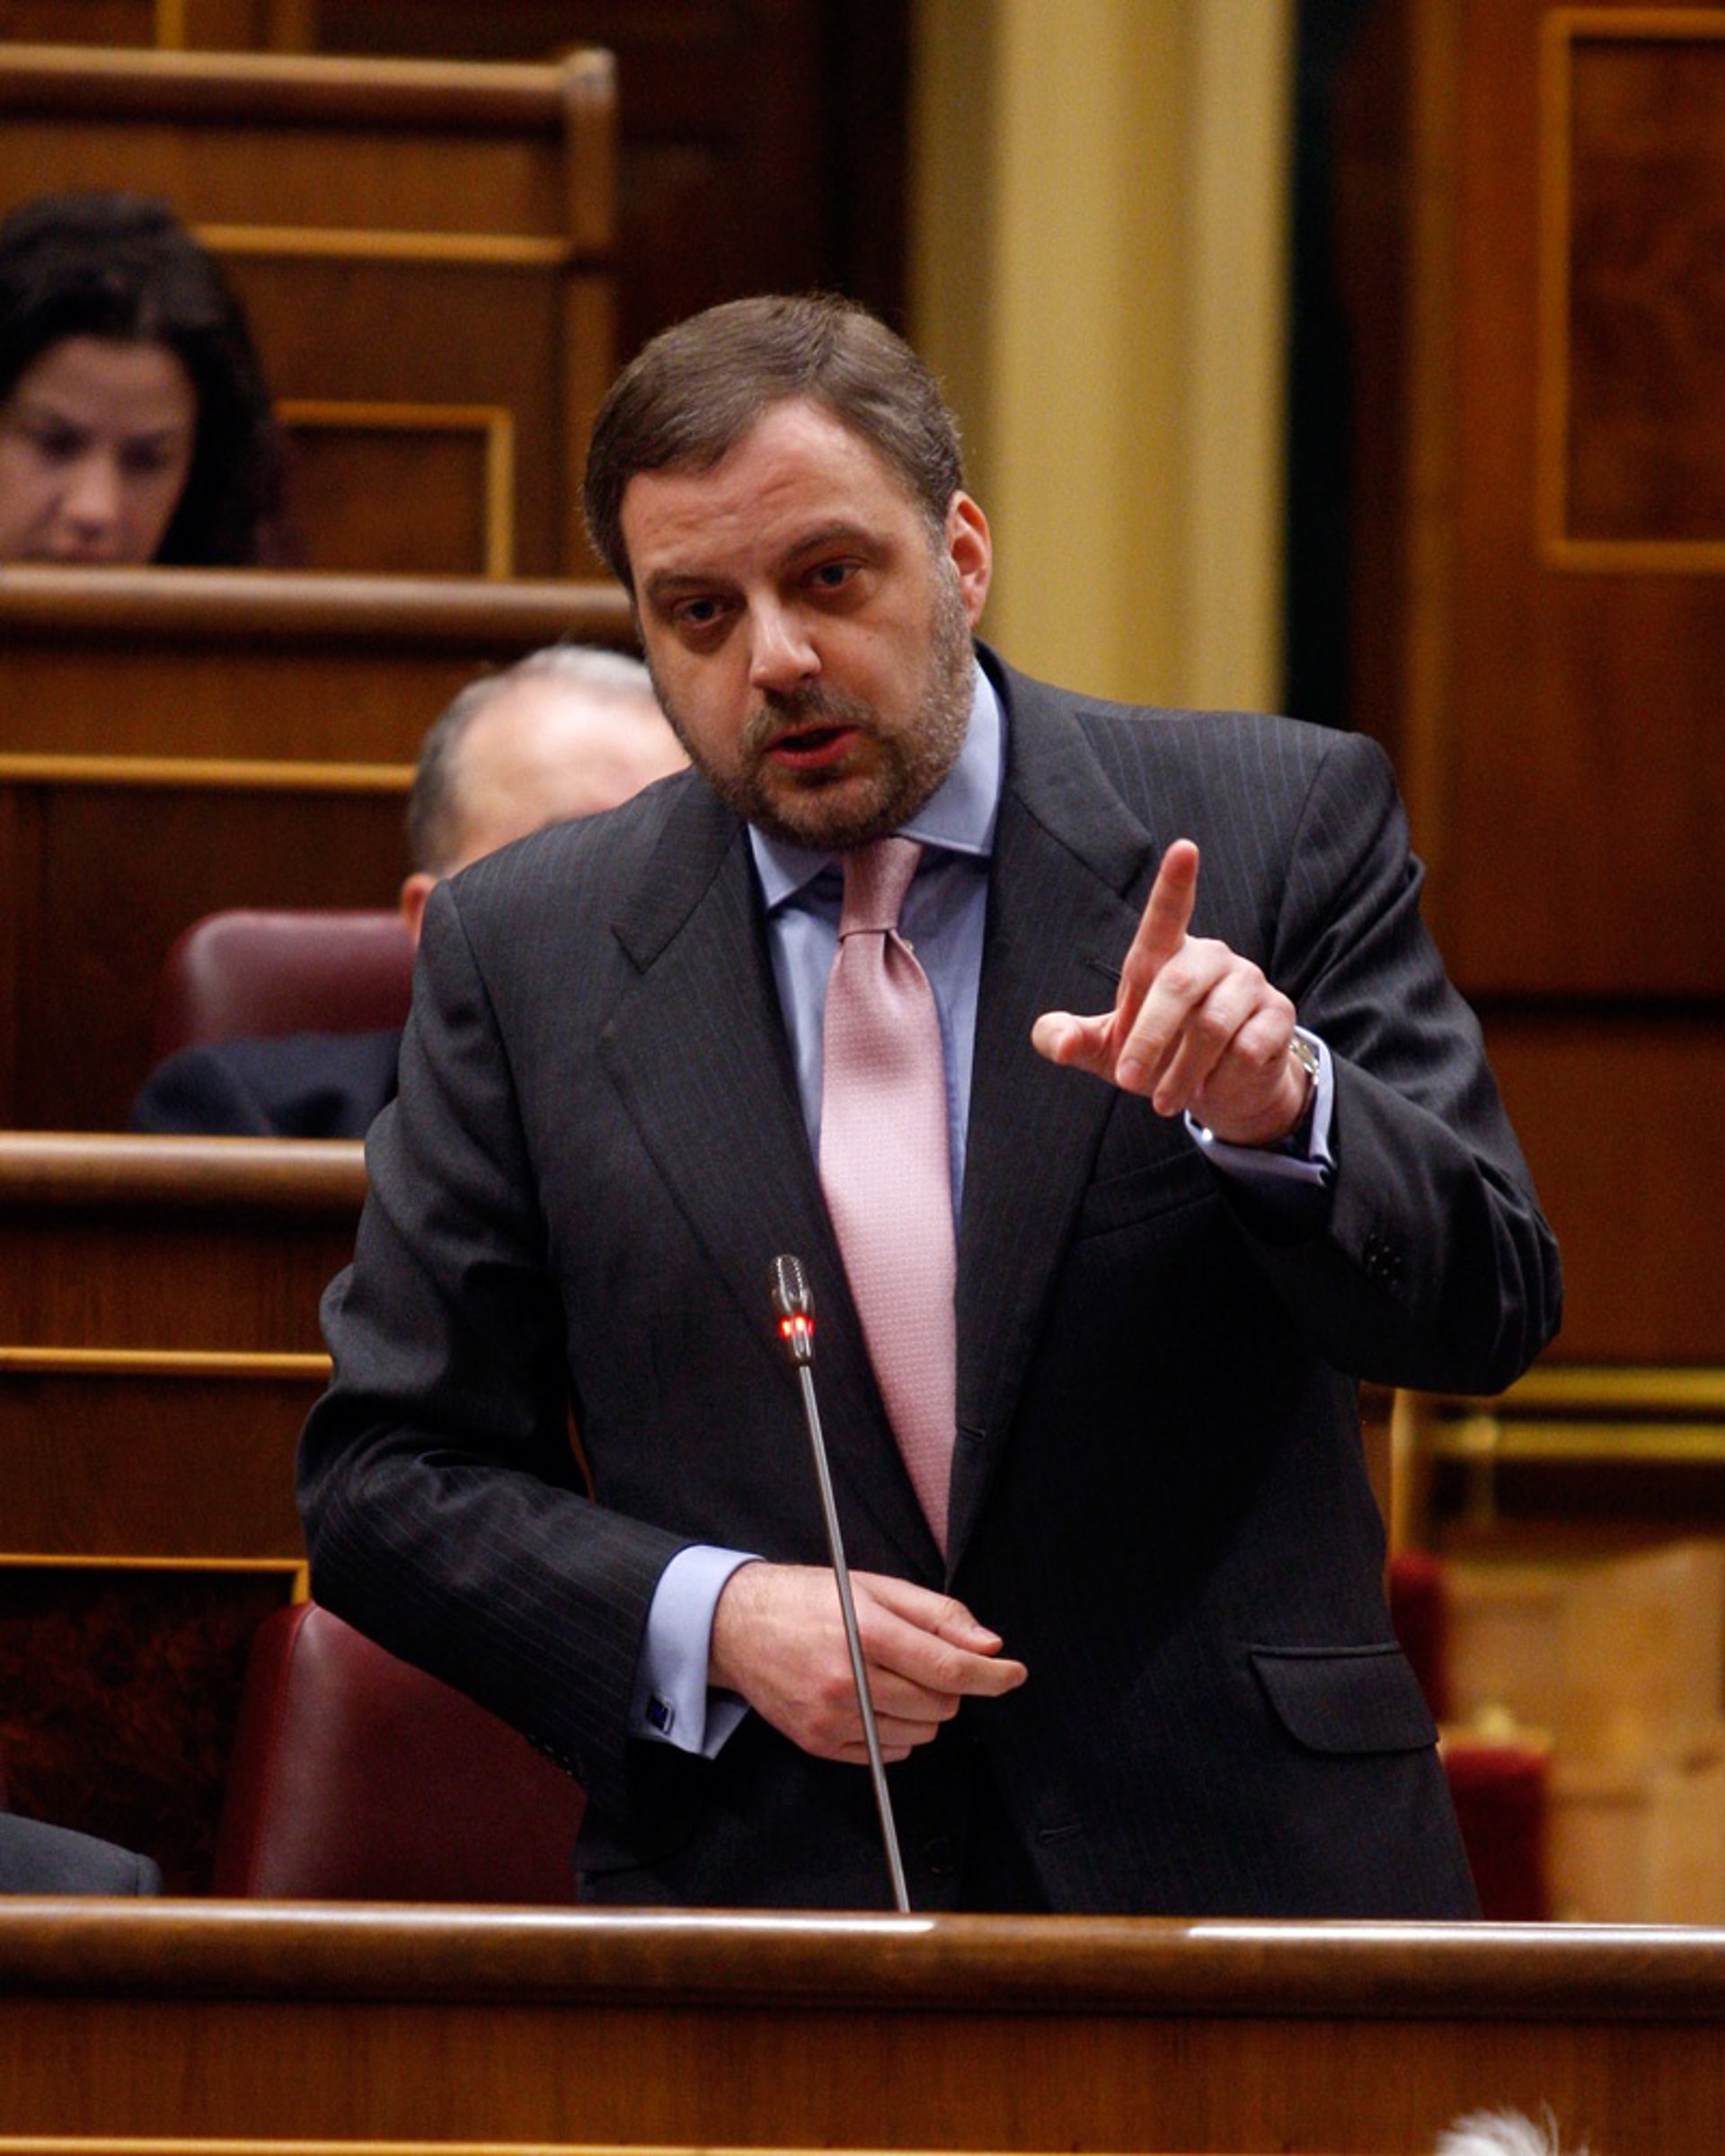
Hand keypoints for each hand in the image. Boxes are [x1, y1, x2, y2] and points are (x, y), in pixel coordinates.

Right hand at [709, 1562, 1027, 1763]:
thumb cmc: (808, 1600)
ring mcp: (831, 1715)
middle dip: (950, 1685)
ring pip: (920, 1733)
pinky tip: (875, 1701)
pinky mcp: (818, 1742)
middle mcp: (848, 1678)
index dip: (991, 1675)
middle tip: (925, 1661)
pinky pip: (887, 1752)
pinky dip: (897, 1731)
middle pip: (938, 1704)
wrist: (736, 1627)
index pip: (947, 1666)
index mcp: (865, 1630)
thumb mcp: (874, 1587)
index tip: (1013, 1674)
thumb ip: (936, 1615)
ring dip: (925, 1710)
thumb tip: (988, 1645)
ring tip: (894, 1678)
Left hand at [1031, 839, 1309, 1146]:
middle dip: (1147, 1039)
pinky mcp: (1279, 1014)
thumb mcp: (1107, 1052)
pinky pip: (1247, 1049)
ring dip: (1181, 1072)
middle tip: (1128, 1081)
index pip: (1167, 914)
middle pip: (1178, 986)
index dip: (1174, 883)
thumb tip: (1054, 1040)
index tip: (1184, 849)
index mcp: (1167, 956)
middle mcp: (1212, 957)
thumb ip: (1071, 1041)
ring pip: (1213, 1026)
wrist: (1222, 1090)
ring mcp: (1250, 983)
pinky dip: (1220, 1079)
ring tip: (1164, 1100)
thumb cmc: (1158, 1056)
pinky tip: (1214, 1085)